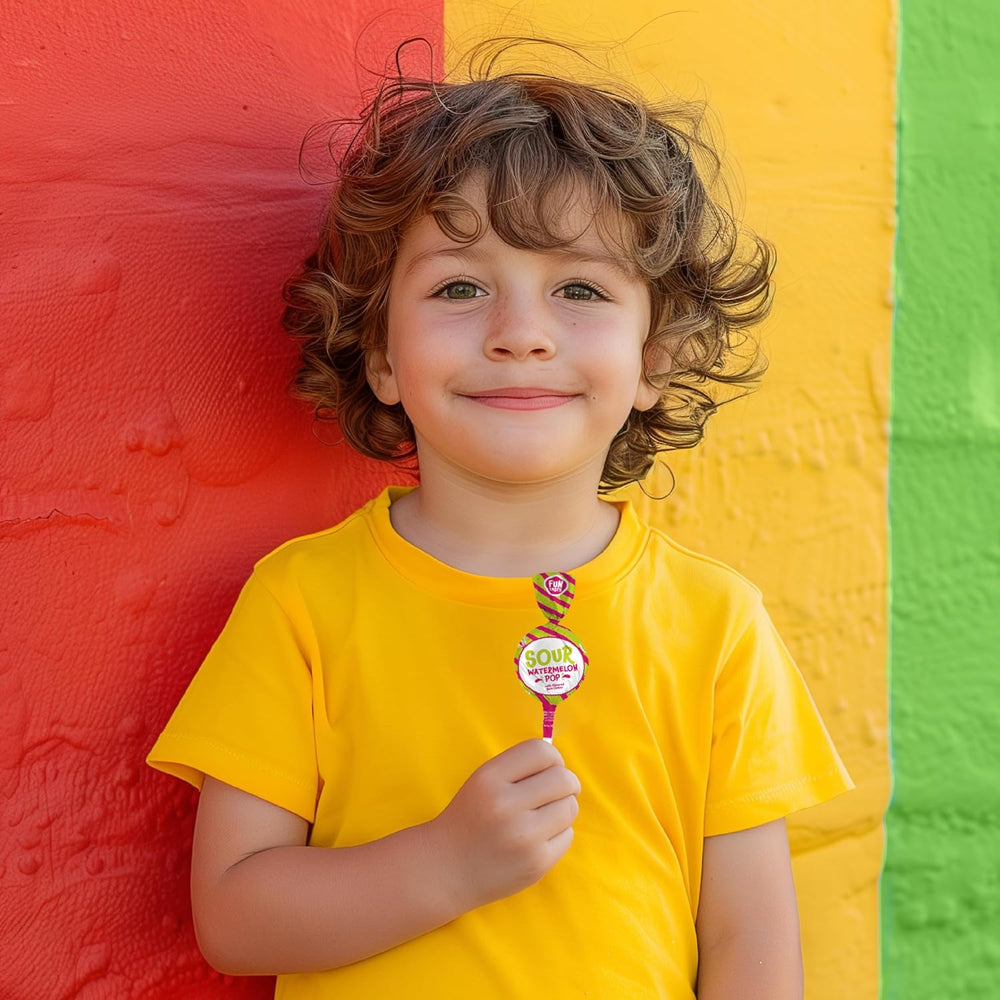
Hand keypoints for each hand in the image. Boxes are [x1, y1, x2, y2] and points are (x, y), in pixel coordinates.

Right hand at [429, 739, 580, 910]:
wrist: (446, 870)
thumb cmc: (470, 819)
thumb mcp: (483, 782)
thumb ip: (519, 768)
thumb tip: (561, 765)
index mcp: (489, 779)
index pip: (541, 751)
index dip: (553, 758)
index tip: (549, 770)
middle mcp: (505, 805)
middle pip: (563, 779)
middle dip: (566, 784)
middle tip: (554, 793)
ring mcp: (523, 837)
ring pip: (569, 807)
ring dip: (563, 808)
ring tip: (543, 817)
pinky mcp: (536, 864)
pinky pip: (567, 835)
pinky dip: (558, 834)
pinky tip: (537, 839)